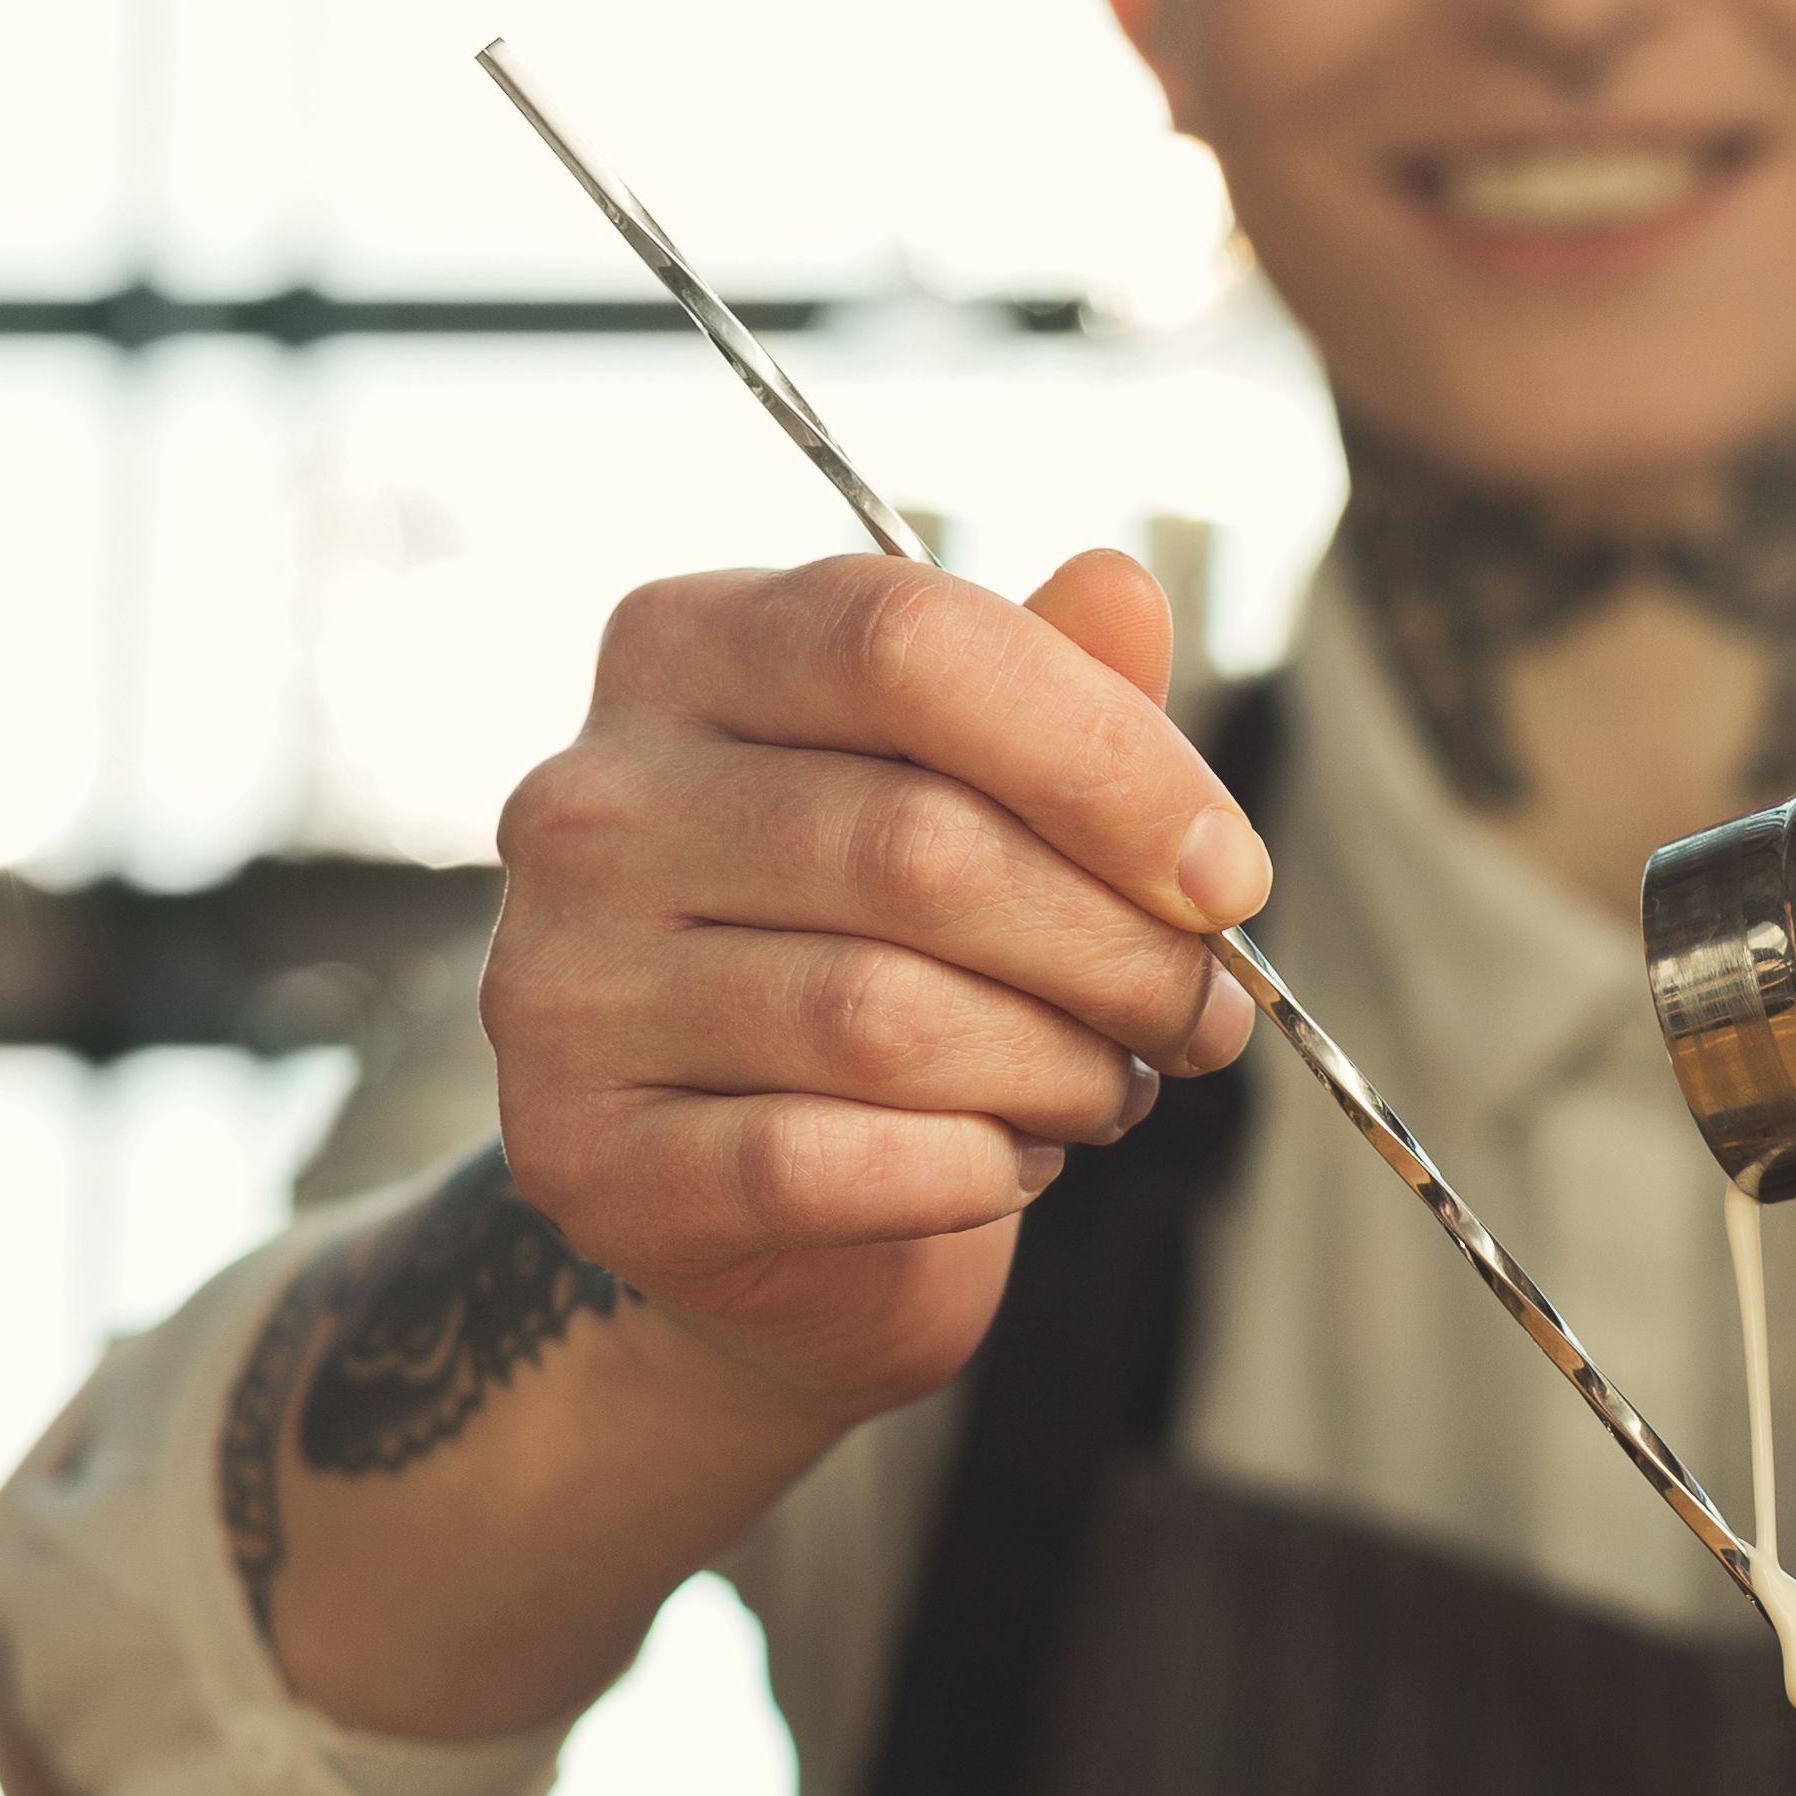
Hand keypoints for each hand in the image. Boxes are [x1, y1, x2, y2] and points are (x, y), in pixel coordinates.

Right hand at [483, 547, 1267, 1434]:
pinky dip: (967, 1170)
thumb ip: (1044, 695)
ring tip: (1106, 1086)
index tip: (1230, 875)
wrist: (755, 1204)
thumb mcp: (970, 797)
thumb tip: (1120, 590)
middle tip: (1201, 1016)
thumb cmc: (885, 957)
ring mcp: (565, 983)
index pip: (905, 639)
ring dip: (1057, 1068)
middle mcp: (594, 801)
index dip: (1105, 756)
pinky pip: (828, 1161)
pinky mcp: (588, 1157)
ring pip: (884, 1018)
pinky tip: (1006, 1160)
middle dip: (1119, 949)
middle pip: (920, 845)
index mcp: (687, 651)